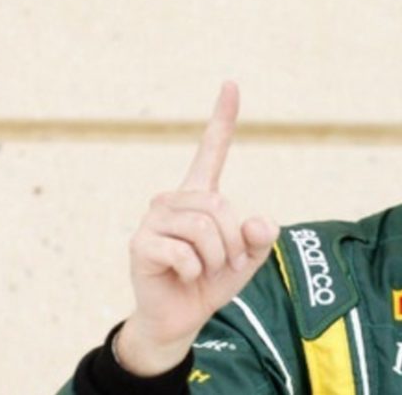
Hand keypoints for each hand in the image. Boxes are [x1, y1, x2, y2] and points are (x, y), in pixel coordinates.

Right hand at [116, 82, 278, 375]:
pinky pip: (186, 253)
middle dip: (234, 241)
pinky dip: (196, 272)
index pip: (211, 150)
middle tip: (228, 262)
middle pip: (219, 205)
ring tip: (206, 270)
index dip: (222, 118)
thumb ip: (261, 238)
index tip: (231, 83)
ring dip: (218, 258)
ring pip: (204, 227)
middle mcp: (173, 199)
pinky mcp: (140, 243)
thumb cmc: (213, 281)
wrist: (180, 318)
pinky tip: (183, 276)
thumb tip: (258, 222)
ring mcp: (154, 219)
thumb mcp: (248, 259)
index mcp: (200, 195)